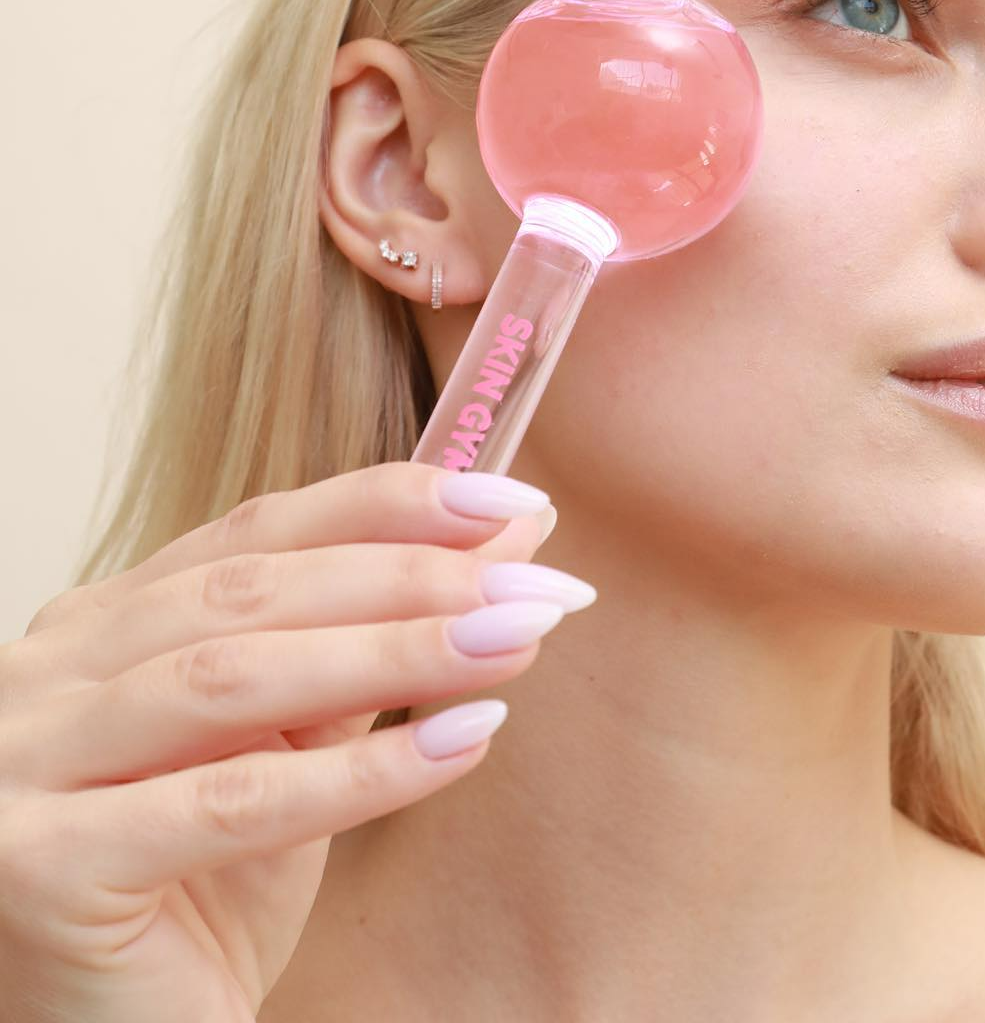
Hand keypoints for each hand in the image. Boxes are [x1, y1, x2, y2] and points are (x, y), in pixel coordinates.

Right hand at [0, 460, 586, 1021]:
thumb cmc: (206, 885)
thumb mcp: (297, 742)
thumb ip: (379, 637)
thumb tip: (509, 533)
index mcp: (102, 625)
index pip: (260, 532)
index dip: (388, 505)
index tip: (510, 498)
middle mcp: (48, 676)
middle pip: (253, 592)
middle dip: (411, 576)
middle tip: (534, 582)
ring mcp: (26, 767)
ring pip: (237, 679)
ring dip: (399, 651)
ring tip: (515, 638)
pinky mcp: (42, 868)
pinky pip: (231, 803)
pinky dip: (361, 771)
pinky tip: (464, 741)